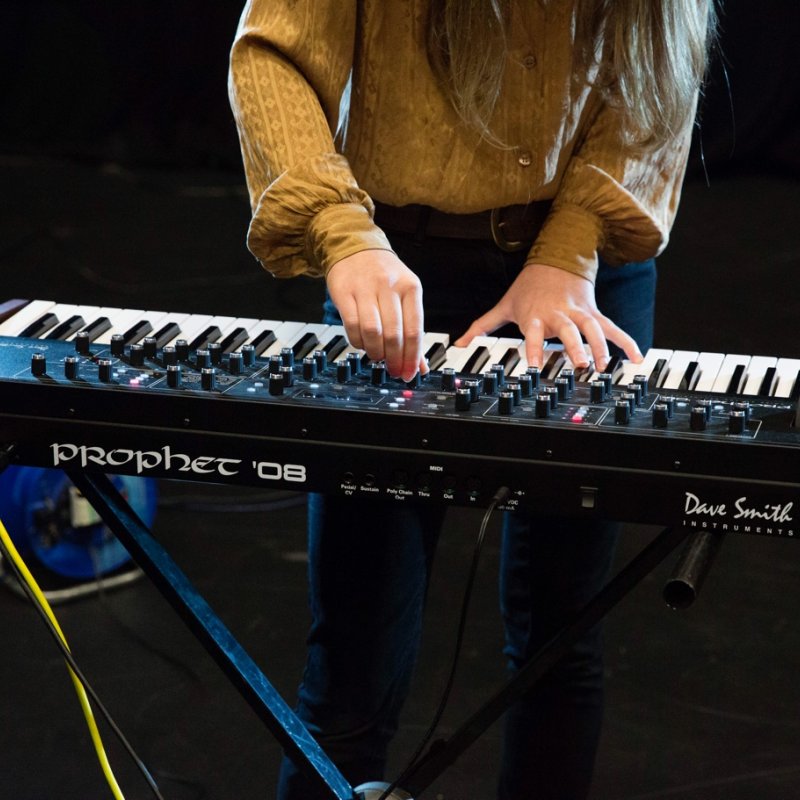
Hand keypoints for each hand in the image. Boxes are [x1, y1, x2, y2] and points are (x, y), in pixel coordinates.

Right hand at [326, 249, 425, 380]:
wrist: (355, 247)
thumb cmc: (384, 275)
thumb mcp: (405, 295)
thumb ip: (413, 330)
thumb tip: (421, 366)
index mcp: (411, 287)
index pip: (414, 330)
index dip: (412, 357)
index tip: (410, 374)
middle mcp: (389, 286)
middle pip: (394, 334)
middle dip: (394, 359)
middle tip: (393, 370)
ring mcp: (365, 288)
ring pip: (372, 331)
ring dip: (375, 351)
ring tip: (377, 357)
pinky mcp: (344, 291)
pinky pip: (352, 325)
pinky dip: (358, 341)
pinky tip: (362, 344)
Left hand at [453, 262, 642, 370]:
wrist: (556, 257)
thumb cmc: (528, 286)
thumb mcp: (503, 305)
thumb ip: (481, 327)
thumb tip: (458, 344)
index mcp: (535, 316)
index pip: (534, 335)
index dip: (535, 350)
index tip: (537, 368)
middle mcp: (558, 314)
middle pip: (568, 332)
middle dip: (575, 348)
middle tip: (582, 366)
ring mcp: (579, 312)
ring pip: (593, 329)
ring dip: (602, 347)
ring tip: (607, 366)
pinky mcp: (594, 311)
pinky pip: (612, 327)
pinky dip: (626, 341)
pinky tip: (637, 357)